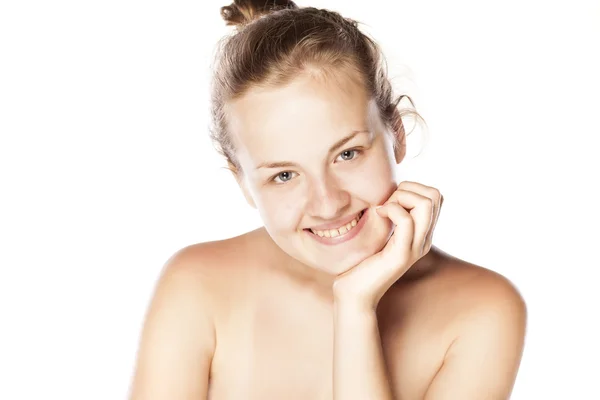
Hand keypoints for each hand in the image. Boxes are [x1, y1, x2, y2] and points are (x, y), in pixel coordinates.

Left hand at [332, 181, 443, 309]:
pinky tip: (377, 215)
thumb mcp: (379, 232)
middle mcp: (424, 240)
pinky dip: (390, 209)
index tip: (390, 199)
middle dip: (408, 189)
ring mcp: (416, 247)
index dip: (413, 188)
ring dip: (400, 197)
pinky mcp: (402, 255)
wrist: (355, 293)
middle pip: (435, 196)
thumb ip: (390, 215)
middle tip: (386, 203)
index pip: (436, 197)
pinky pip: (405, 220)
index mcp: (422, 234)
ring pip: (426, 204)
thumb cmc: (361, 261)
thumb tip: (389, 190)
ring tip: (382, 209)